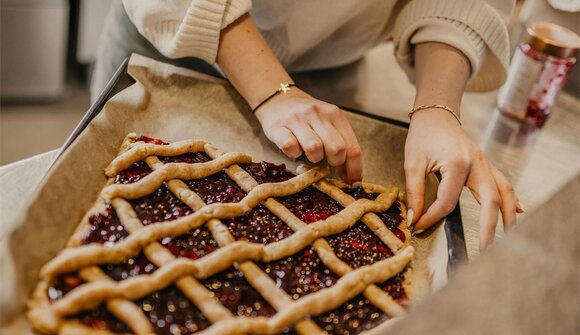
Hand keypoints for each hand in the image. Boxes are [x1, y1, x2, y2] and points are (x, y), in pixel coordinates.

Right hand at [254, 88, 362, 184]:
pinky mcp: (278, 127)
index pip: (352, 147)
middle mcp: (317, 114)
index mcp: (334, 114)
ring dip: (313, 158)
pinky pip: (290, 148)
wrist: (278, 99)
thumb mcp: (327, 123)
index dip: (354, 169)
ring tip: (309, 153)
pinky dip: (293, 154)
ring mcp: (297, 119)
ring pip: (314, 149)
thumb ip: (339, 143)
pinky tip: (294, 149)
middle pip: (337, 149)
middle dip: (335, 163)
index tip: (353, 183)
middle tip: (327, 163)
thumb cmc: (307, 117)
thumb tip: (349, 175)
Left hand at [404, 108, 521, 249]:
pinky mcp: (487, 164)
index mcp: (458, 164)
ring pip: (505, 193)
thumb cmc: (423, 136)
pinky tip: (518, 212)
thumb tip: (415, 219)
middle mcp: (478, 164)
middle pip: (491, 202)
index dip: (433, 218)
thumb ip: (415, 193)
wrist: (436, 114)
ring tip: (507, 238)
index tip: (419, 226)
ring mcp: (486, 164)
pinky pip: (504, 183)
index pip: (448, 202)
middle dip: (488, 229)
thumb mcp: (412, 163)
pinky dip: (512, 200)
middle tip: (483, 251)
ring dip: (508, 217)